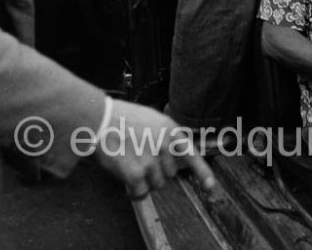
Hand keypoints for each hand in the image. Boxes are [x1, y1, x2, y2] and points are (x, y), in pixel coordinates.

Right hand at [94, 100, 214, 197]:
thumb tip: (169, 158)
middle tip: (138, 158)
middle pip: (169, 174)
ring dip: (144, 181)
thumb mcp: (151, 119)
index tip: (211, 187)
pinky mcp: (137, 174)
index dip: (202, 173)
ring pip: (156, 184)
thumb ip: (164, 136)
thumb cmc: (121, 119)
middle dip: (156, 171)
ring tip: (129, 163)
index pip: (191, 154)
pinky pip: (140, 193)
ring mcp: (152, 160)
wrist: (100, 120)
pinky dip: (133, 191)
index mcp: (170, 130)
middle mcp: (165, 145)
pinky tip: (124, 178)